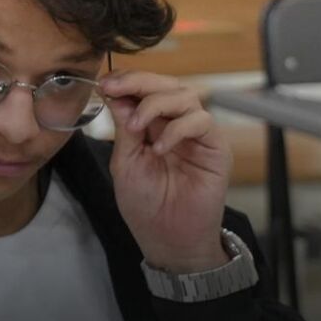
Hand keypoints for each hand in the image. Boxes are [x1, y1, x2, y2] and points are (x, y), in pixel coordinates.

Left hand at [103, 70, 231, 272]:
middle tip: (115, 88)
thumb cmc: (145, 205)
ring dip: (155, 104)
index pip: (143, 89)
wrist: (169, 239)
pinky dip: (177, 129)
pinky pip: (201, 122)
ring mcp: (196, 134)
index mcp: (151, 124)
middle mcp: (175, 123)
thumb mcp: (125, 162)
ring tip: (136, 127)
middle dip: (139, 82)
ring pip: (185, 96)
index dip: (126, 81)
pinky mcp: (215, 147)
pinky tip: (160, 148)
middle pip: (165, 84)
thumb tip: (116, 93)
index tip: (104, 82)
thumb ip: (124, 128)